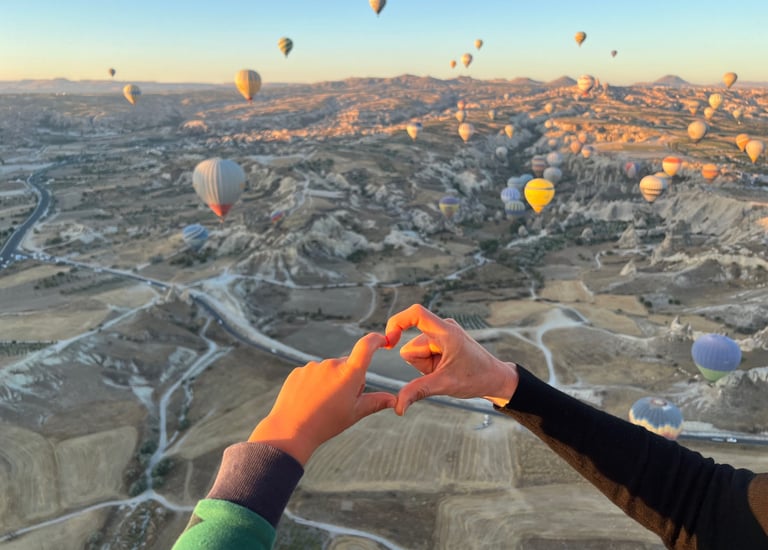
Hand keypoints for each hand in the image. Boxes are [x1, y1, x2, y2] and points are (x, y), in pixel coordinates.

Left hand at [248, 333, 394, 464]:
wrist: (290, 429)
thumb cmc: (326, 424)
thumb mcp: (354, 414)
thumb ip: (375, 402)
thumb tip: (394, 400)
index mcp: (349, 374)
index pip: (366, 347)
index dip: (376, 340)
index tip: (382, 340)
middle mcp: (332, 364)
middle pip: (347, 366)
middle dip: (348, 378)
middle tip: (340, 402)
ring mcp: (314, 366)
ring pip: (329, 370)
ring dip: (330, 381)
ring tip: (321, 404)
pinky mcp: (299, 371)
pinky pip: (313, 374)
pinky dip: (314, 384)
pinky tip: (309, 400)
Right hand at [385, 304, 518, 414]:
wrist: (495, 379)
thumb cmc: (477, 378)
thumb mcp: (445, 385)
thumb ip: (418, 391)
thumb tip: (397, 407)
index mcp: (445, 331)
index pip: (415, 314)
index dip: (397, 322)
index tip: (388, 341)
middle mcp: (442, 328)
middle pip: (410, 346)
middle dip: (420, 364)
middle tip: (441, 371)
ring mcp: (441, 334)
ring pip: (414, 352)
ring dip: (425, 366)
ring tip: (445, 370)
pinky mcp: (440, 340)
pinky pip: (422, 353)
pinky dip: (428, 365)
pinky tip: (444, 368)